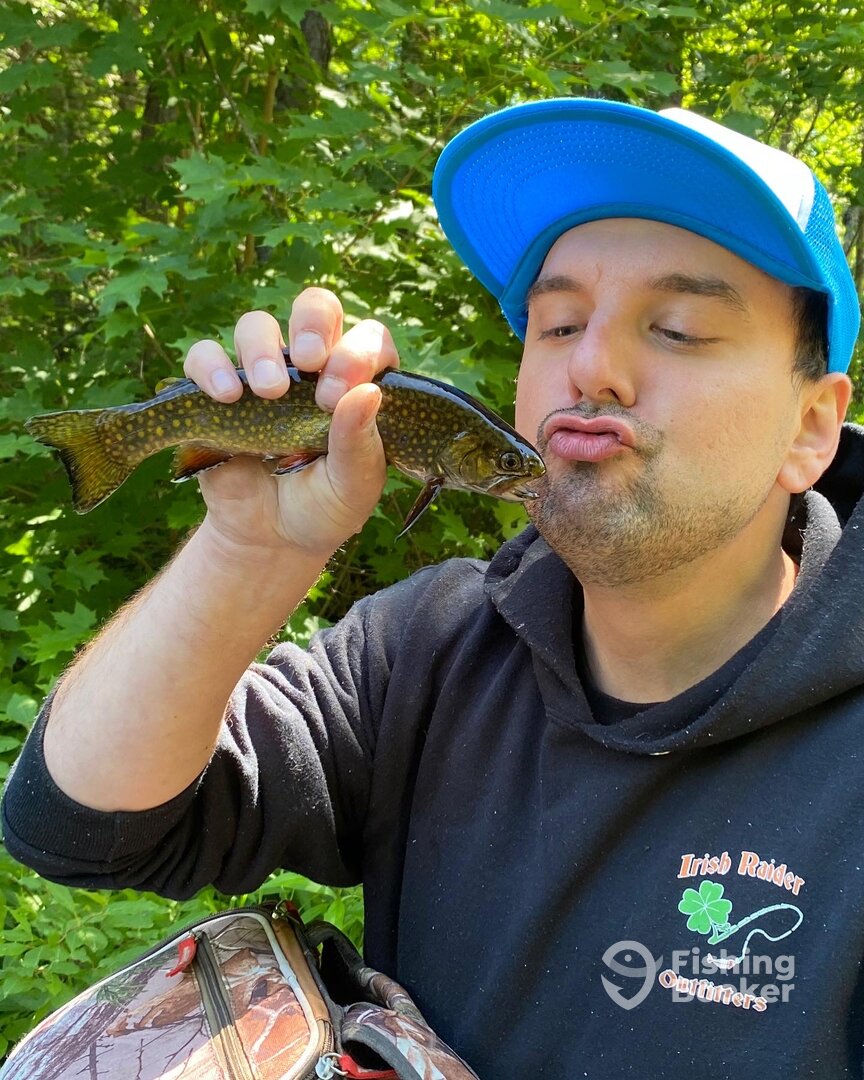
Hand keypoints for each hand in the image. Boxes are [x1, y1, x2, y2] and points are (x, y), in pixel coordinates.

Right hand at [183, 289, 399, 556]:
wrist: (272, 538)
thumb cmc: (325, 506)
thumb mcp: (354, 485)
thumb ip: (360, 443)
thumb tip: (367, 393)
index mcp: (356, 383)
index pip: (368, 339)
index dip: (358, 352)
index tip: (340, 393)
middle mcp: (311, 368)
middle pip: (314, 308)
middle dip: (312, 323)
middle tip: (310, 361)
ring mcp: (262, 375)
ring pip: (256, 325)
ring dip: (262, 349)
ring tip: (268, 391)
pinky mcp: (216, 391)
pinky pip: (203, 356)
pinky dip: (212, 366)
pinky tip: (226, 396)